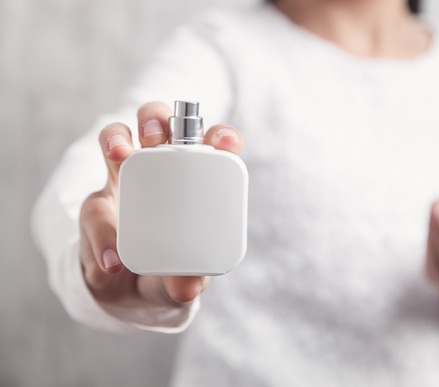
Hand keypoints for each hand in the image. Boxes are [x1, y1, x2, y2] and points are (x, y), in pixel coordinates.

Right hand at [79, 101, 243, 307]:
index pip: (209, 146)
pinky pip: (92, 206)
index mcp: (193, 181)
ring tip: (121, 155)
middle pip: (157, 125)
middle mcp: (158, 171)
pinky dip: (101, 230)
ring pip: (116, 138)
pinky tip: (112, 257)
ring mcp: (124, 182)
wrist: (124, 292)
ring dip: (118, 138)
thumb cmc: (165, 273)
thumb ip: (186, 283)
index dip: (220, 136)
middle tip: (156, 139)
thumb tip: (187, 287)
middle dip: (156, 120)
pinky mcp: (96, 206)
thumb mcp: (179, 281)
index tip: (227, 142)